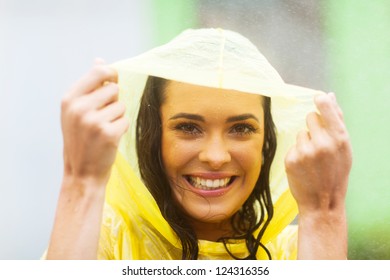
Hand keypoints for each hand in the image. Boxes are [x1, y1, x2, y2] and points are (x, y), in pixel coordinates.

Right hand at [61, 60, 128, 183]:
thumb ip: (89, 86)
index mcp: (69, 99)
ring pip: (121, 106)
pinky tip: (109, 139)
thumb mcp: (76, 111)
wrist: (81, 173)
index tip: (113, 80)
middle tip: (102, 117)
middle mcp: (79, 108)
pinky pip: (125, 120)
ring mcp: (93, 121)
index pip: (98, 71)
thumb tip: (100, 60)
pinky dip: (121, 129)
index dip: (111, 73)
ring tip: (104, 130)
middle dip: (113, 101)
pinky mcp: (108, 133)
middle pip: (114, 88)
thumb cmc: (81, 139)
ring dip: (117, 117)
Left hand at [284, 93, 351, 214]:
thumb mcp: (344, 148)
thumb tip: (329, 96)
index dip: (321, 101)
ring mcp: (305, 152)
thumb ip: (337, 121)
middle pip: (310, 117)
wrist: (322, 202)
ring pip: (301, 133)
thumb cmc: (336, 173)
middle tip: (320, 144)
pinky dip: (297, 154)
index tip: (317, 97)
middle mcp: (322, 143)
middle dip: (314, 126)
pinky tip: (304, 167)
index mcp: (339, 139)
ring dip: (305, 142)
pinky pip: (293, 146)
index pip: (326, 108)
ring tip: (312, 160)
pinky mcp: (291, 159)